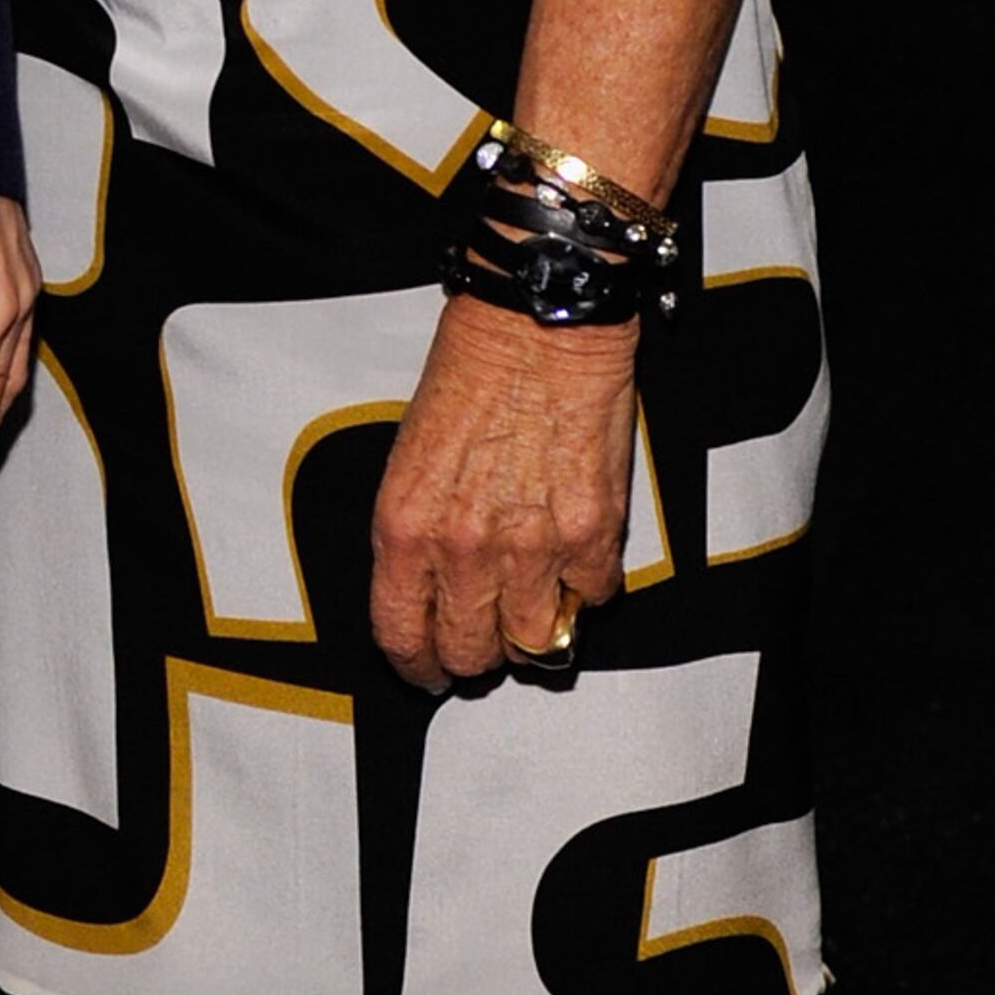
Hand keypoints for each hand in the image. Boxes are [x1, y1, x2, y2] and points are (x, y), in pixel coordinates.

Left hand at [368, 298, 636, 694]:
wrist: (538, 324)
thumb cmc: (471, 373)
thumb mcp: (409, 460)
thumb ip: (419, 536)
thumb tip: (435, 591)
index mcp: (405, 530)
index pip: (401, 636)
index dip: (417, 666)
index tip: (428, 671)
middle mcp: (464, 549)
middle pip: (472, 653)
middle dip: (477, 655)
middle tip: (487, 637)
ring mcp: (532, 548)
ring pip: (535, 642)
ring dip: (535, 626)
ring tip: (535, 594)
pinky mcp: (593, 534)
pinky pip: (593, 598)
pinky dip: (587, 586)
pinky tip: (576, 553)